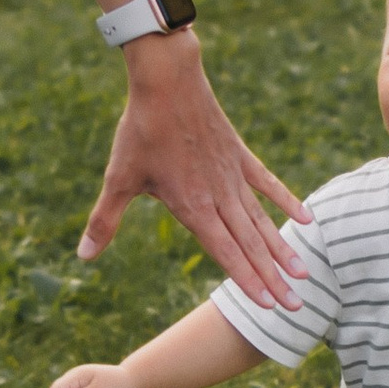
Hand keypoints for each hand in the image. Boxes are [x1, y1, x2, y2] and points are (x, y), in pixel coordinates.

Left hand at [77, 34, 304, 307]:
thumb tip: (84, 256)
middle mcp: (218, 196)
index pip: (226, 254)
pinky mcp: (239, 154)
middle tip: (296, 305)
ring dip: (281, 248)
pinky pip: (266, 183)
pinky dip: (285, 201)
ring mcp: (232, 175)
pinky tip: (304, 220)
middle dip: (272, 278)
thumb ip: (105, 221)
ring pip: (262, 220)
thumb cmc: (139, 131)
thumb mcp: (118, 178)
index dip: (247, 281)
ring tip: (303, 273)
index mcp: (192, 207)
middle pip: (250, 245)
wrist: (166, 81)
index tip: (267, 306)